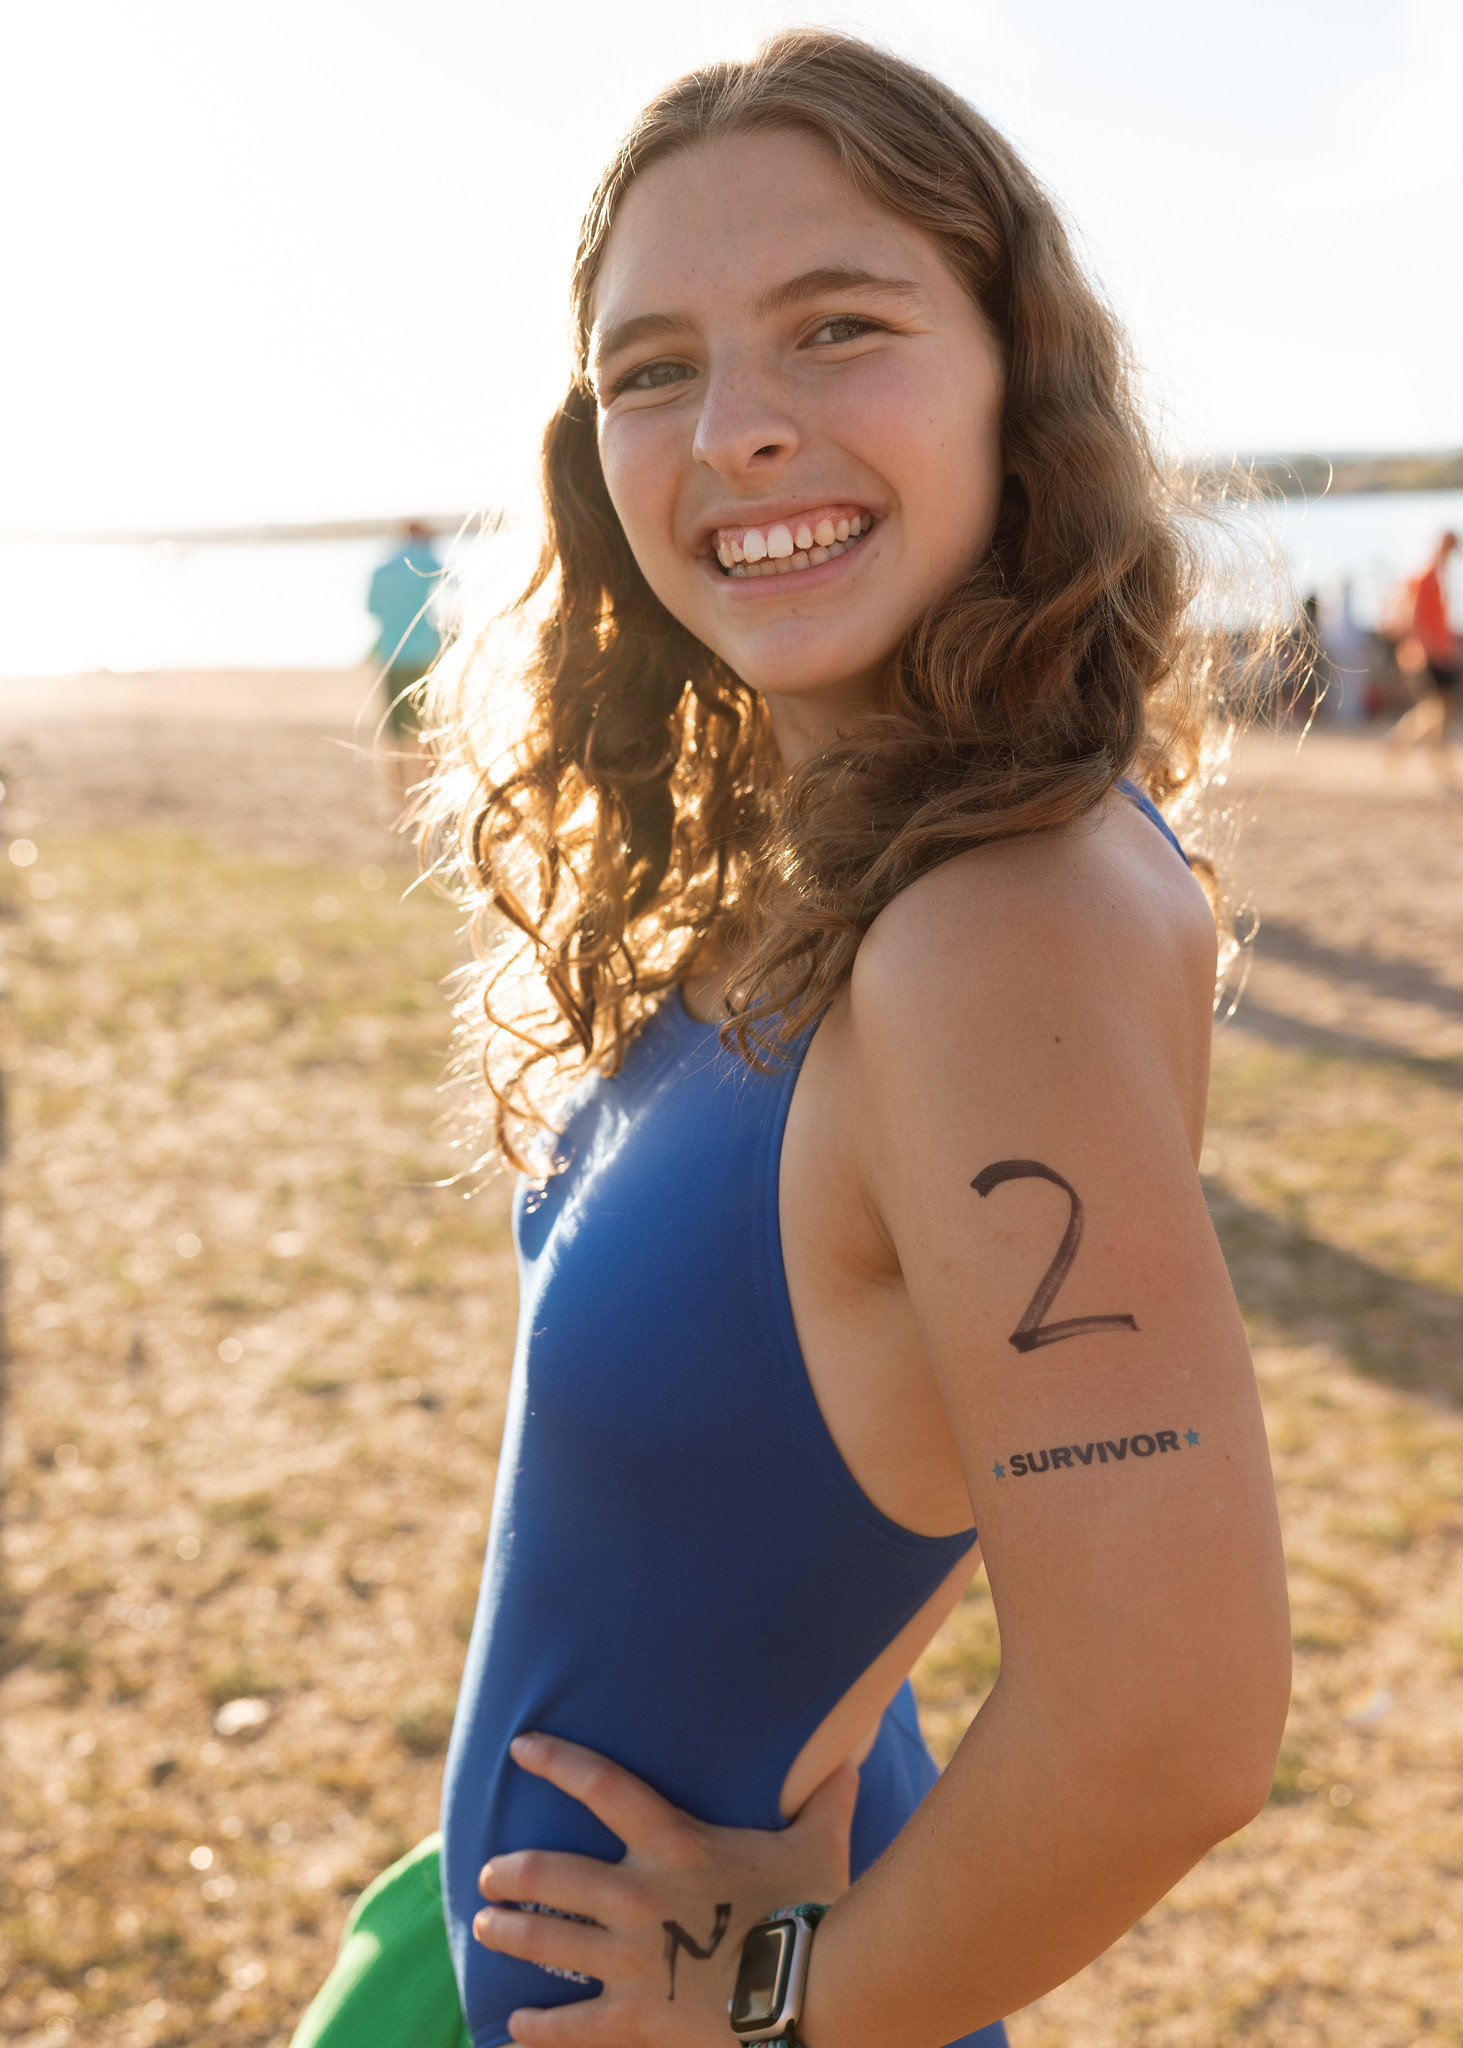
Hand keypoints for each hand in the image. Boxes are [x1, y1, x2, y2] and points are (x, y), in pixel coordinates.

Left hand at [474, 1732, 857, 2046]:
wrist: (815, 1989)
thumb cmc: (817, 1907)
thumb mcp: (819, 1842)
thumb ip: (826, 1800)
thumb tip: (850, 1757)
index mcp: (675, 1845)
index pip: (604, 1786)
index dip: (558, 1762)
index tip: (521, 1747)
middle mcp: (638, 1896)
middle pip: (553, 1874)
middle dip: (511, 1872)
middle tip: (487, 1874)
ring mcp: (630, 1960)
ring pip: (548, 1943)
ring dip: (510, 1934)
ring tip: (486, 1929)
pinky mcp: (634, 2018)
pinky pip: (572, 2026)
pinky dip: (539, 2029)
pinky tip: (516, 2027)